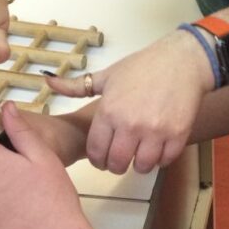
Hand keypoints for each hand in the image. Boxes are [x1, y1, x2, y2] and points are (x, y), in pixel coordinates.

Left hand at [48, 31, 215, 173]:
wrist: (182, 61)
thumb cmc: (142, 66)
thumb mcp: (106, 75)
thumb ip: (76, 85)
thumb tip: (47, 81)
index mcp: (108, 111)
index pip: (96, 152)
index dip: (98, 160)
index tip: (103, 158)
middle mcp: (130, 124)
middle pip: (117, 164)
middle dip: (117, 165)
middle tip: (121, 159)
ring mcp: (155, 131)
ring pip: (142, 167)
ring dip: (140, 164)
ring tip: (141, 153)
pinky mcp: (177, 135)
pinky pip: (165, 161)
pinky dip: (161, 159)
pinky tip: (158, 148)